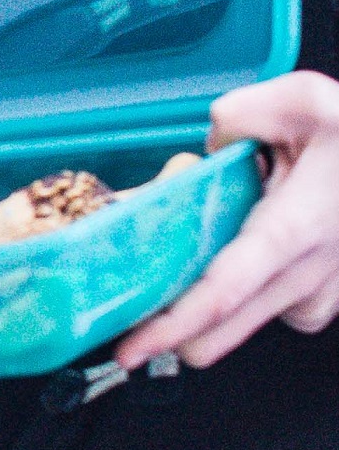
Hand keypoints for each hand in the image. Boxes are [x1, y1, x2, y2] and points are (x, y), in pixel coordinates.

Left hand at [117, 74, 338, 370]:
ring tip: (197, 253)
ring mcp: (320, 293)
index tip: (129, 349)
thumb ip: (239, 116)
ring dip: (208, 306)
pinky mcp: (323, 298)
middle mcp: (307, 273)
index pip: (225, 293)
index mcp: (294, 229)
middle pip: (219, 333)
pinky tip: (242, 251)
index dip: (172, 327)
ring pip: (241, 324)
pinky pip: (270, 310)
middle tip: (133, 308)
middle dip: (170, 331)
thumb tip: (210, 144)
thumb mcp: (303, 100)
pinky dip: (244, 293)